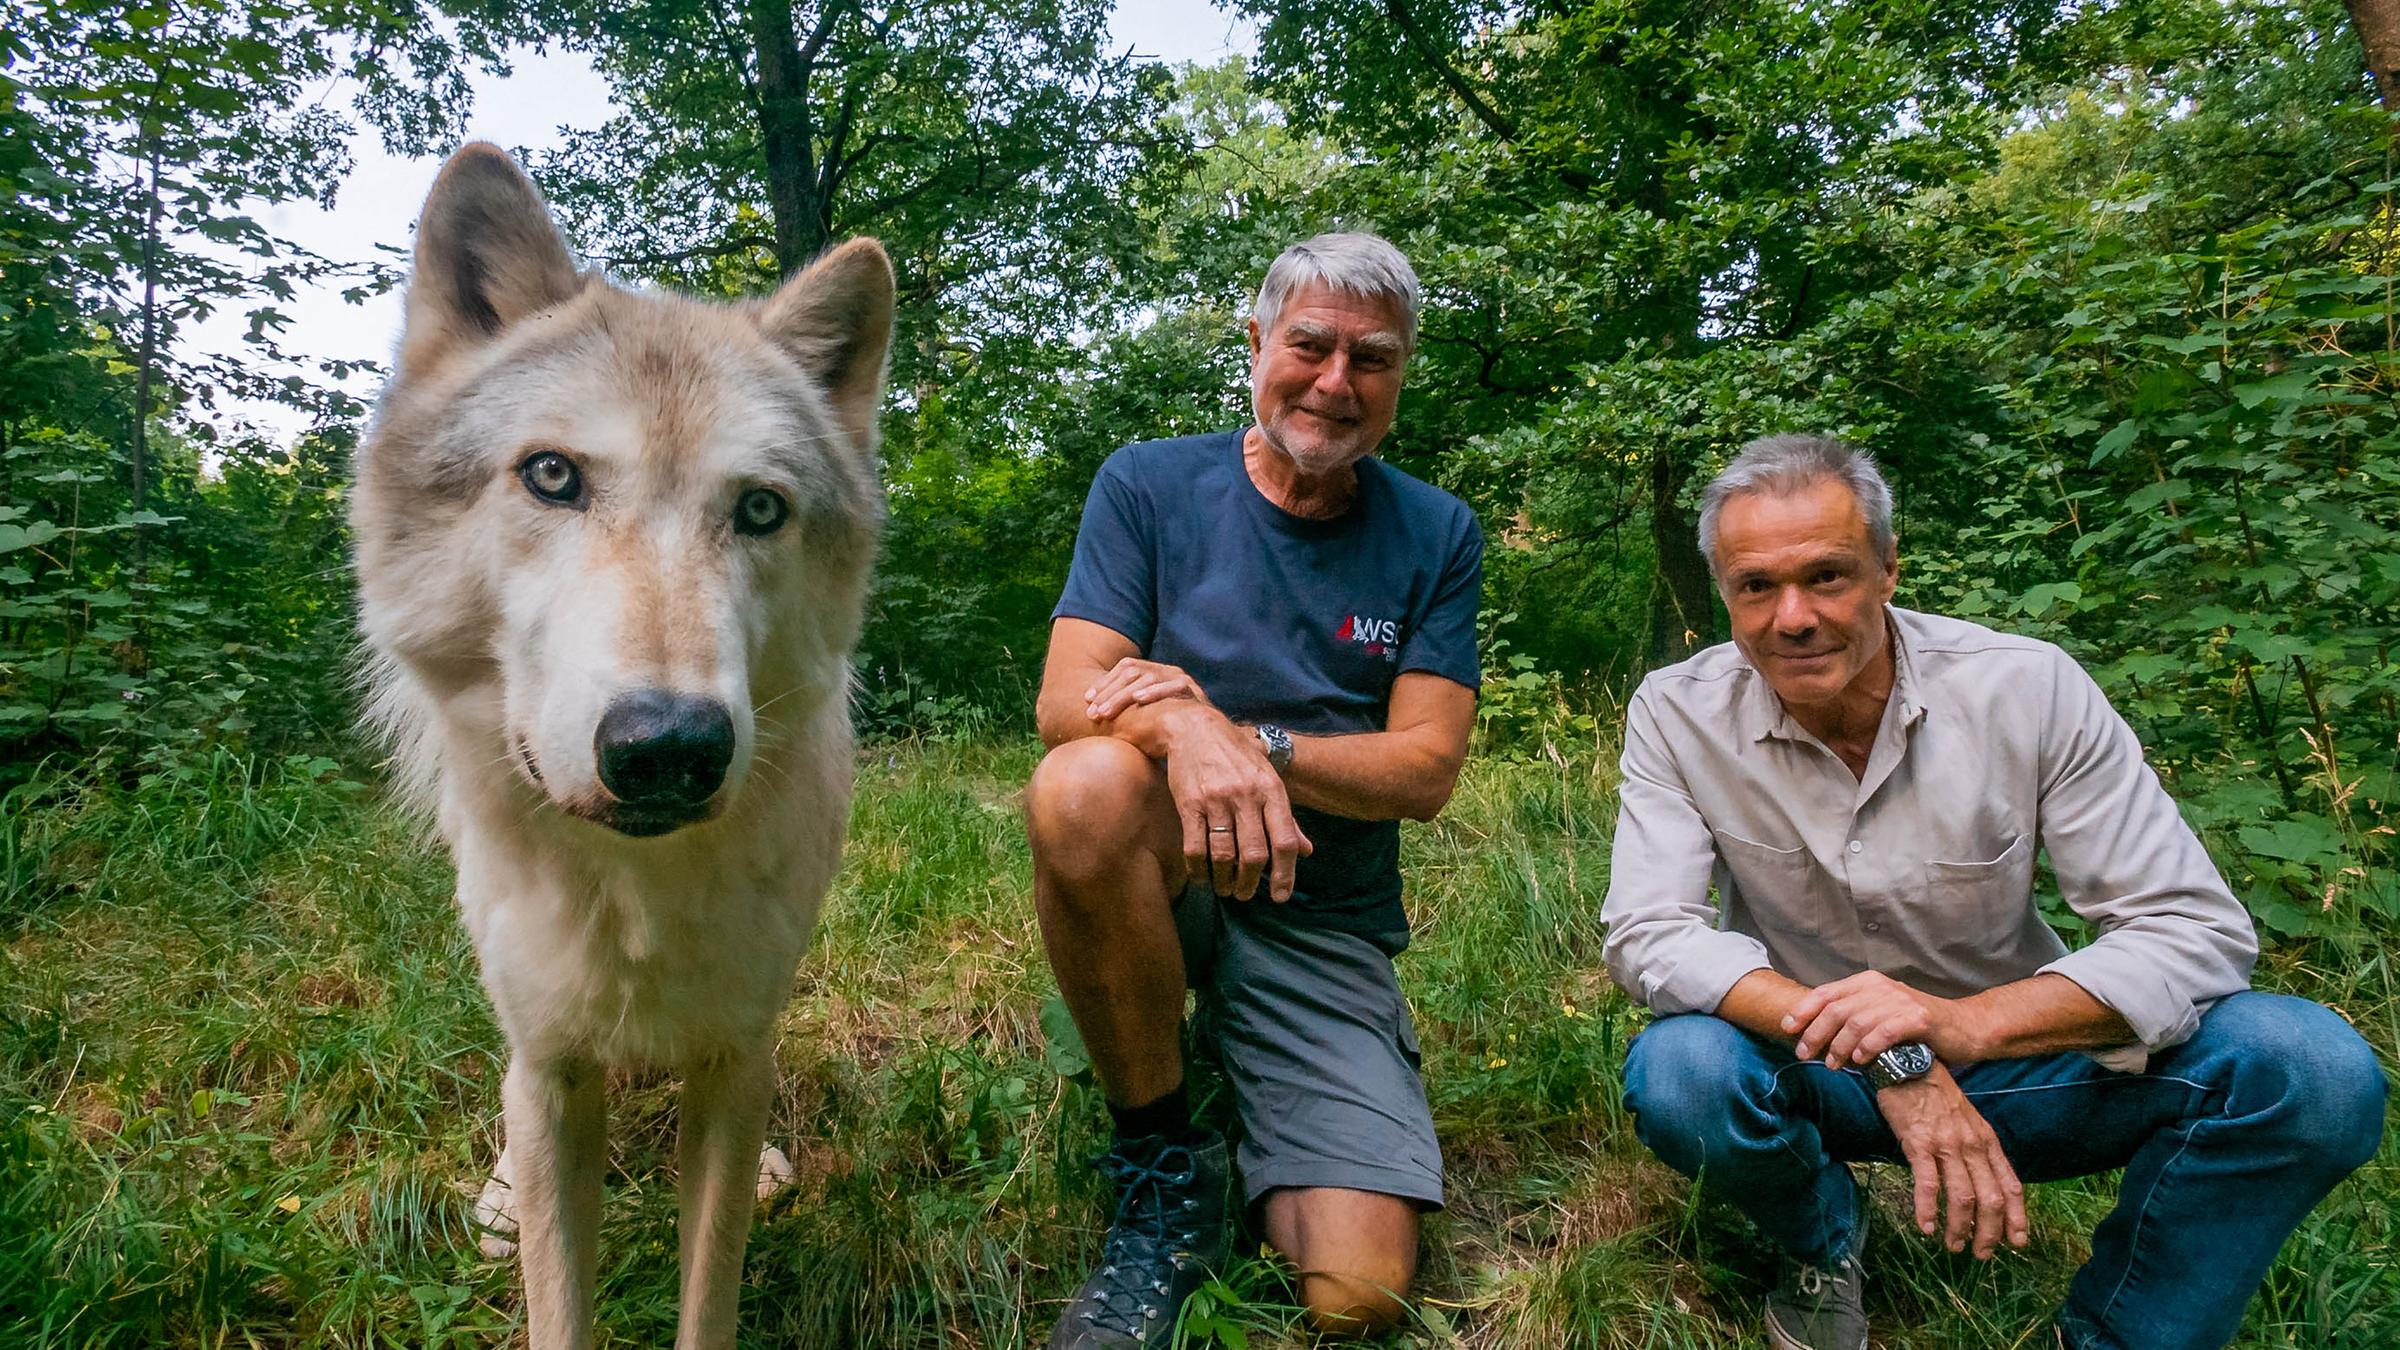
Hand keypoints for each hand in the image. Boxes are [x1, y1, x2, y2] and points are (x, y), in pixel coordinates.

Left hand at [1084, 658, 1210, 722]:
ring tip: (1106, 712)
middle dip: (1109, 692)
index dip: (1104, 682)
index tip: (1087, 701)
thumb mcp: (1146, 718)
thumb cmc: (1173, 730)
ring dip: (1124, 695)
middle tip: (1092, 713)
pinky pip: (1173, 687)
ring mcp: (1181, 678)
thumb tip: (1093, 716)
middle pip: (1133, 672)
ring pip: (1148, 678)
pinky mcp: (1193, 690)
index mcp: (1155, 672)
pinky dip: (1155, 692)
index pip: (1126, 667)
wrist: (1209, 736)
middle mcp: (1167, 671)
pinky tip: (1138, 700)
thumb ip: (1127, 713)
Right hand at [1157, 705, 1311, 900]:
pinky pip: (1195, 847)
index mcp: (1271, 790)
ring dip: (1225, 880)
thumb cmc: (1237, 756)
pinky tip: (1201, 877)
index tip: (1281, 896)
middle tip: (1246, 894)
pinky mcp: (1189, 803)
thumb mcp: (1268, 779)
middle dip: (1251, 882)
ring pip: (1224, 855)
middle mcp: (1247, 795)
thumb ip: (1286, 818)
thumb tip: (1306, 851)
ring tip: (1225, 888)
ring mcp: (1217, 800)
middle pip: (1255, 853)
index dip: (1285, 874)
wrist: (1196, 727)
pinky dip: (1198, 869)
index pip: (1284, 840)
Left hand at [1785, 970, 1974, 1067]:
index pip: (1826, 993)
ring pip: (1857, 1022)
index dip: (1803, 1010)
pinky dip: (1868, 1047)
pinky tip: (1860, 1061)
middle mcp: (1882, 987)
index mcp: (1868, 982)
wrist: (1965, 1028)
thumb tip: (1814, 1033)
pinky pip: (1885, 1032)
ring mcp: (1901, 1002)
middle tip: (1804, 1054)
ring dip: (1839, 1046)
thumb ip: (1852, 1016)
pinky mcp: (1919, 1018)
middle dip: (1815, 1033)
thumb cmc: (1916, 1026)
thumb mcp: (1880, 1013)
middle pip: (1836, 1009)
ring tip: (1832, 1065)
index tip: (1786, 1028)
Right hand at [1875, 1064, 2028, 1258]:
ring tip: (1953, 1246)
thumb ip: (1976, 1150)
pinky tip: (1926, 1226)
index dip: (2017, 1218)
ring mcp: (1947, 1146)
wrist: (1909, 1064)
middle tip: (1982, 1254)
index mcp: (1987, 1141)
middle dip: (1989, 1233)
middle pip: (1990, 1200)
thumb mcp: (1967, 1121)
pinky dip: (1928, 1209)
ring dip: (1960, 1228)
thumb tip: (1979, 1182)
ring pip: (1963, 1197)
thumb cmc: (1935, 1095)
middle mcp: (1973, 1146)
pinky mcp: (1919, 1144)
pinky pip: (1928, 1183)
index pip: (2011, 1186)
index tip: (2017, 1242)